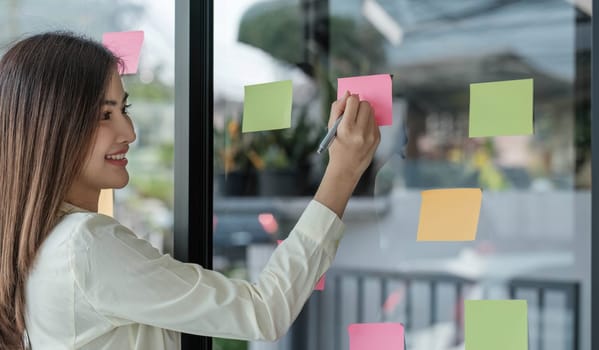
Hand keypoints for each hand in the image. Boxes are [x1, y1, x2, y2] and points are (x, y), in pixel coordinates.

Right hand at [314, 91, 380, 217]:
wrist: (346, 169)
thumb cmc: (336, 146)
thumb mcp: (331, 128)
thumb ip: (337, 108)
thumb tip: (348, 93)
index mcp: (346, 128)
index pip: (354, 101)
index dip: (350, 100)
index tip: (348, 105)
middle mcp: (360, 131)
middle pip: (365, 104)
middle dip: (359, 105)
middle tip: (353, 113)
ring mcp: (371, 135)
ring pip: (372, 111)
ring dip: (365, 112)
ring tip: (357, 122)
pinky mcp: (377, 138)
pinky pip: (375, 121)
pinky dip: (369, 122)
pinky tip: (362, 130)